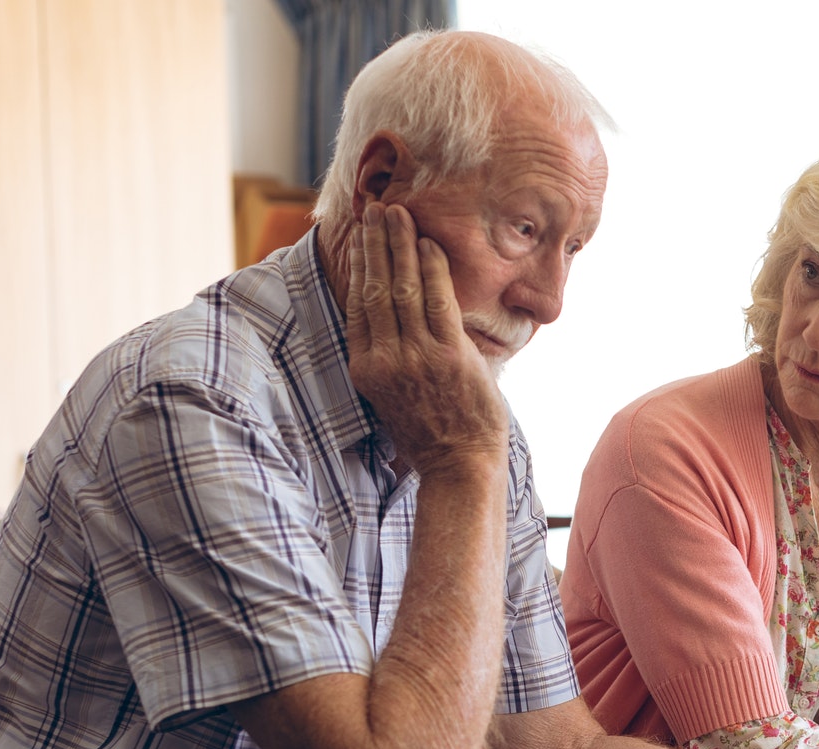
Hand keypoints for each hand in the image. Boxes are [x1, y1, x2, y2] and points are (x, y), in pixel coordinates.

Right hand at [344, 203, 506, 479]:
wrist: (460, 469)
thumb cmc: (433, 437)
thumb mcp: (395, 399)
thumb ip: (394, 360)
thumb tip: (401, 325)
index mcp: (367, 369)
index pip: (358, 304)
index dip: (358, 265)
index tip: (360, 237)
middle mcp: (385, 359)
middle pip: (374, 287)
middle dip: (375, 243)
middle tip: (376, 209)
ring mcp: (416, 356)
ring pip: (402, 287)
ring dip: (400, 245)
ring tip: (399, 213)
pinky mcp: (448, 356)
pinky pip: (438, 300)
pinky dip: (432, 268)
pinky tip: (429, 243)